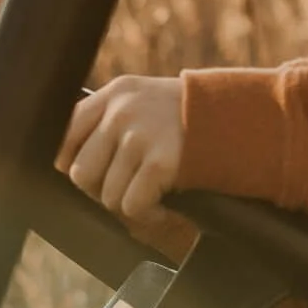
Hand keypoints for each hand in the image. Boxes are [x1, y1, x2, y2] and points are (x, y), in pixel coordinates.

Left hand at [61, 75, 186, 221]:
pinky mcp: (160, 161)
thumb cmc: (189, 120)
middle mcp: (121, 111)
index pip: (65, 134)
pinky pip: (132, 206)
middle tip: (129, 189)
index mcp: (114, 93)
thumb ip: (109, 120)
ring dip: (129, 204)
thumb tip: (70, 166)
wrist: (242, 120)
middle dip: (102, 190)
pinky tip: (164, 206)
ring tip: (152, 196)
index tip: (97, 173)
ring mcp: (140, 135)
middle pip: (81, 172)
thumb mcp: (145, 101)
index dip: (74, 162)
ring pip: (107, 195)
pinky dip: (149, 214)